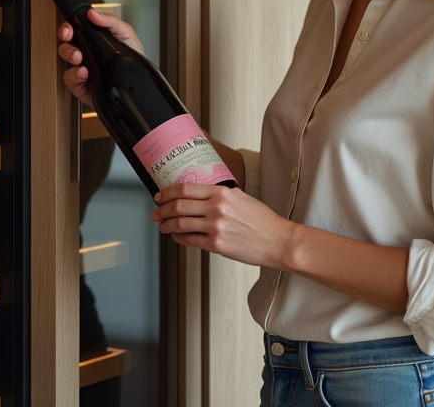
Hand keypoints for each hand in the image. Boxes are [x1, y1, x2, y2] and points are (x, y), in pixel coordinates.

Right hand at [57, 9, 143, 105]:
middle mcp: (84, 53)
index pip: (73, 31)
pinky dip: (74, 75)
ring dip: (69, 57)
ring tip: (78, 58)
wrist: (139, 80)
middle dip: (66, 45)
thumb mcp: (125, 33)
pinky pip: (70, 79)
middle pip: (65, 46)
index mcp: (92, 40)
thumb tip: (92, 13)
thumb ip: (110, 21)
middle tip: (74, 47)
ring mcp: (81, 69)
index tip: (69, 30)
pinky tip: (84, 72)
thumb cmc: (133, 56)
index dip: (66, 29)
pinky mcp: (81, 85)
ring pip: (65, 62)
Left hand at [149, 182, 294, 268]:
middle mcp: (217, 208)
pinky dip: (178, 237)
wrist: (277, 241)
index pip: (186, 189)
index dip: (168, 192)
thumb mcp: (242, 198)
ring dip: (165, 225)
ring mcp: (215, 227)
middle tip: (156, 211)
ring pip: (179, 223)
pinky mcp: (216, 245)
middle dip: (161, 209)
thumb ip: (222, 194)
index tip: (160, 195)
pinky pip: (189, 240)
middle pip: (178, 205)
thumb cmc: (263, 221)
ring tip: (162, 225)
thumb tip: (203, 194)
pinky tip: (176, 235)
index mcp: (222, 193)